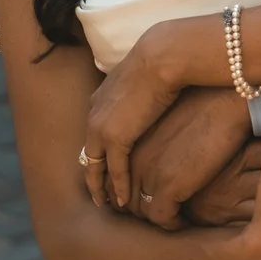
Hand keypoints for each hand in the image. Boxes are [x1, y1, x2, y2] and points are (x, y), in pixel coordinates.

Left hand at [84, 24, 188, 209]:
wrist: (164, 56)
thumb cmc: (169, 59)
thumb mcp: (152, 75)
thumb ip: (149, 89)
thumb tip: (165, 92)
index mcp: (102, 97)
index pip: (98, 131)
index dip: (103, 150)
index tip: (109, 163)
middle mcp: (95, 113)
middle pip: (90, 151)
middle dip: (94, 173)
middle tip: (101, 193)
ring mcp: (100, 127)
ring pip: (96, 166)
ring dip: (102, 186)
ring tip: (109, 203)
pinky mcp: (114, 138)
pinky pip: (114, 170)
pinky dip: (118, 187)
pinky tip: (124, 200)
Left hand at [130, 88, 255, 228]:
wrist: (224, 99)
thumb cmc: (204, 103)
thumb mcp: (165, 117)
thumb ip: (153, 135)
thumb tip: (161, 149)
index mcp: (127, 139)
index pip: (116, 176)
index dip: (127, 191)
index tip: (144, 197)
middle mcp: (131, 159)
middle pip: (125, 198)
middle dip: (140, 209)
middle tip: (159, 214)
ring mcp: (148, 174)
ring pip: (141, 211)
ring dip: (156, 219)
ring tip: (171, 219)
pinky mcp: (168, 186)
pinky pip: (162, 219)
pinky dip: (172, 225)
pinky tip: (183, 222)